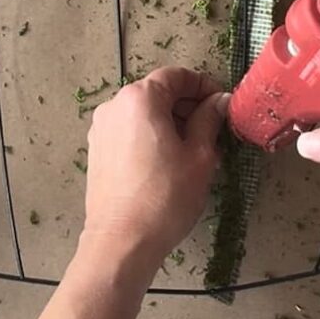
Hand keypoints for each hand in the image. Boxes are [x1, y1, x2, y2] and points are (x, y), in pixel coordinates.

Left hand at [84, 67, 229, 264]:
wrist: (122, 242)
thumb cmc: (165, 197)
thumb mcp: (200, 155)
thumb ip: (210, 119)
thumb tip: (219, 101)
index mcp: (140, 99)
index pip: (176, 76)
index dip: (203, 85)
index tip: (221, 103)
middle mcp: (115, 106)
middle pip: (158, 92)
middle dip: (187, 106)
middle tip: (213, 131)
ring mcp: (102, 129)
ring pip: (144, 113)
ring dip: (170, 123)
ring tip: (195, 152)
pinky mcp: (97, 150)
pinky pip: (130, 131)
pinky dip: (151, 136)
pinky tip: (169, 163)